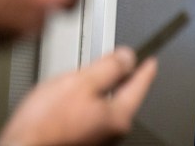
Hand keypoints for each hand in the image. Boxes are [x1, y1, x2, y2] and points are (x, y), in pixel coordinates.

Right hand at [0, 47, 157, 145]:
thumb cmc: (44, 125)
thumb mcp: (80, 82)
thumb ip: (109, 67)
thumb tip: (127, 57)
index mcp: (118, 116)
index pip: (140, 86)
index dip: (145, 68)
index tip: (151, 61)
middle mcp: (112, 133)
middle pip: (123, 97)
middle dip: (119, 79)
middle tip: (114, 63)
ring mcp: (97, 140)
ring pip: (104, 107)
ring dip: (97, 92)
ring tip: (80, 82)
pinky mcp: (81, 142)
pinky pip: (90, 117)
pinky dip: (84, 105)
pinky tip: (66, 103)